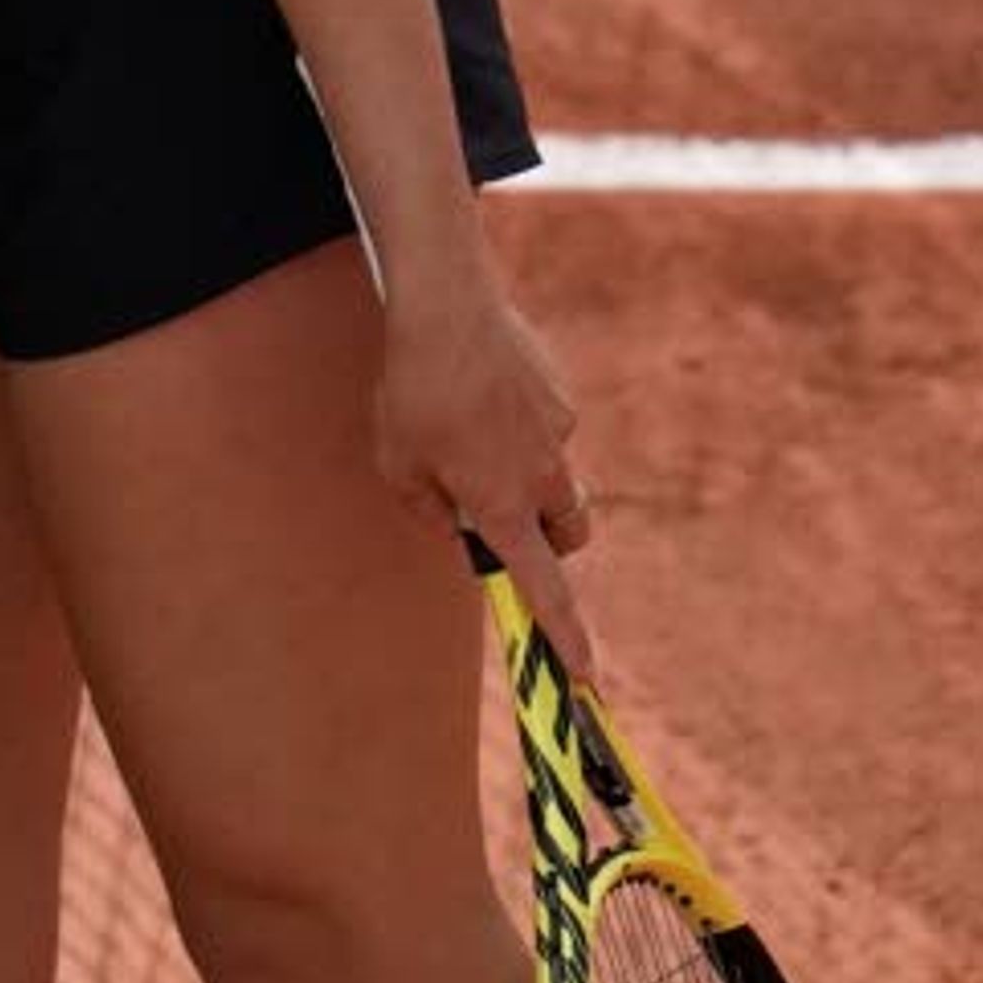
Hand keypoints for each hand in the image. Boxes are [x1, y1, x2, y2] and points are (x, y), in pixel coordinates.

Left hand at [375, 265, 602, 685]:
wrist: (447, 307)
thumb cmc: (412, 391)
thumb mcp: (398, 466)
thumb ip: (430, 510)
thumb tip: (457, 524)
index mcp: (502, 506)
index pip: (543, 587)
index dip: (565, 636)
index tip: (584, 675)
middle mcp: (542, 476)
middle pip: (569, 535)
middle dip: (548, 541)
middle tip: (503, 519)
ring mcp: (559, 433)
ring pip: (556, 477)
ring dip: (526, 476)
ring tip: (470, 431)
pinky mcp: (562, 395)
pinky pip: (546, 426)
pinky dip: (519, 424)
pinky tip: (480, 390)